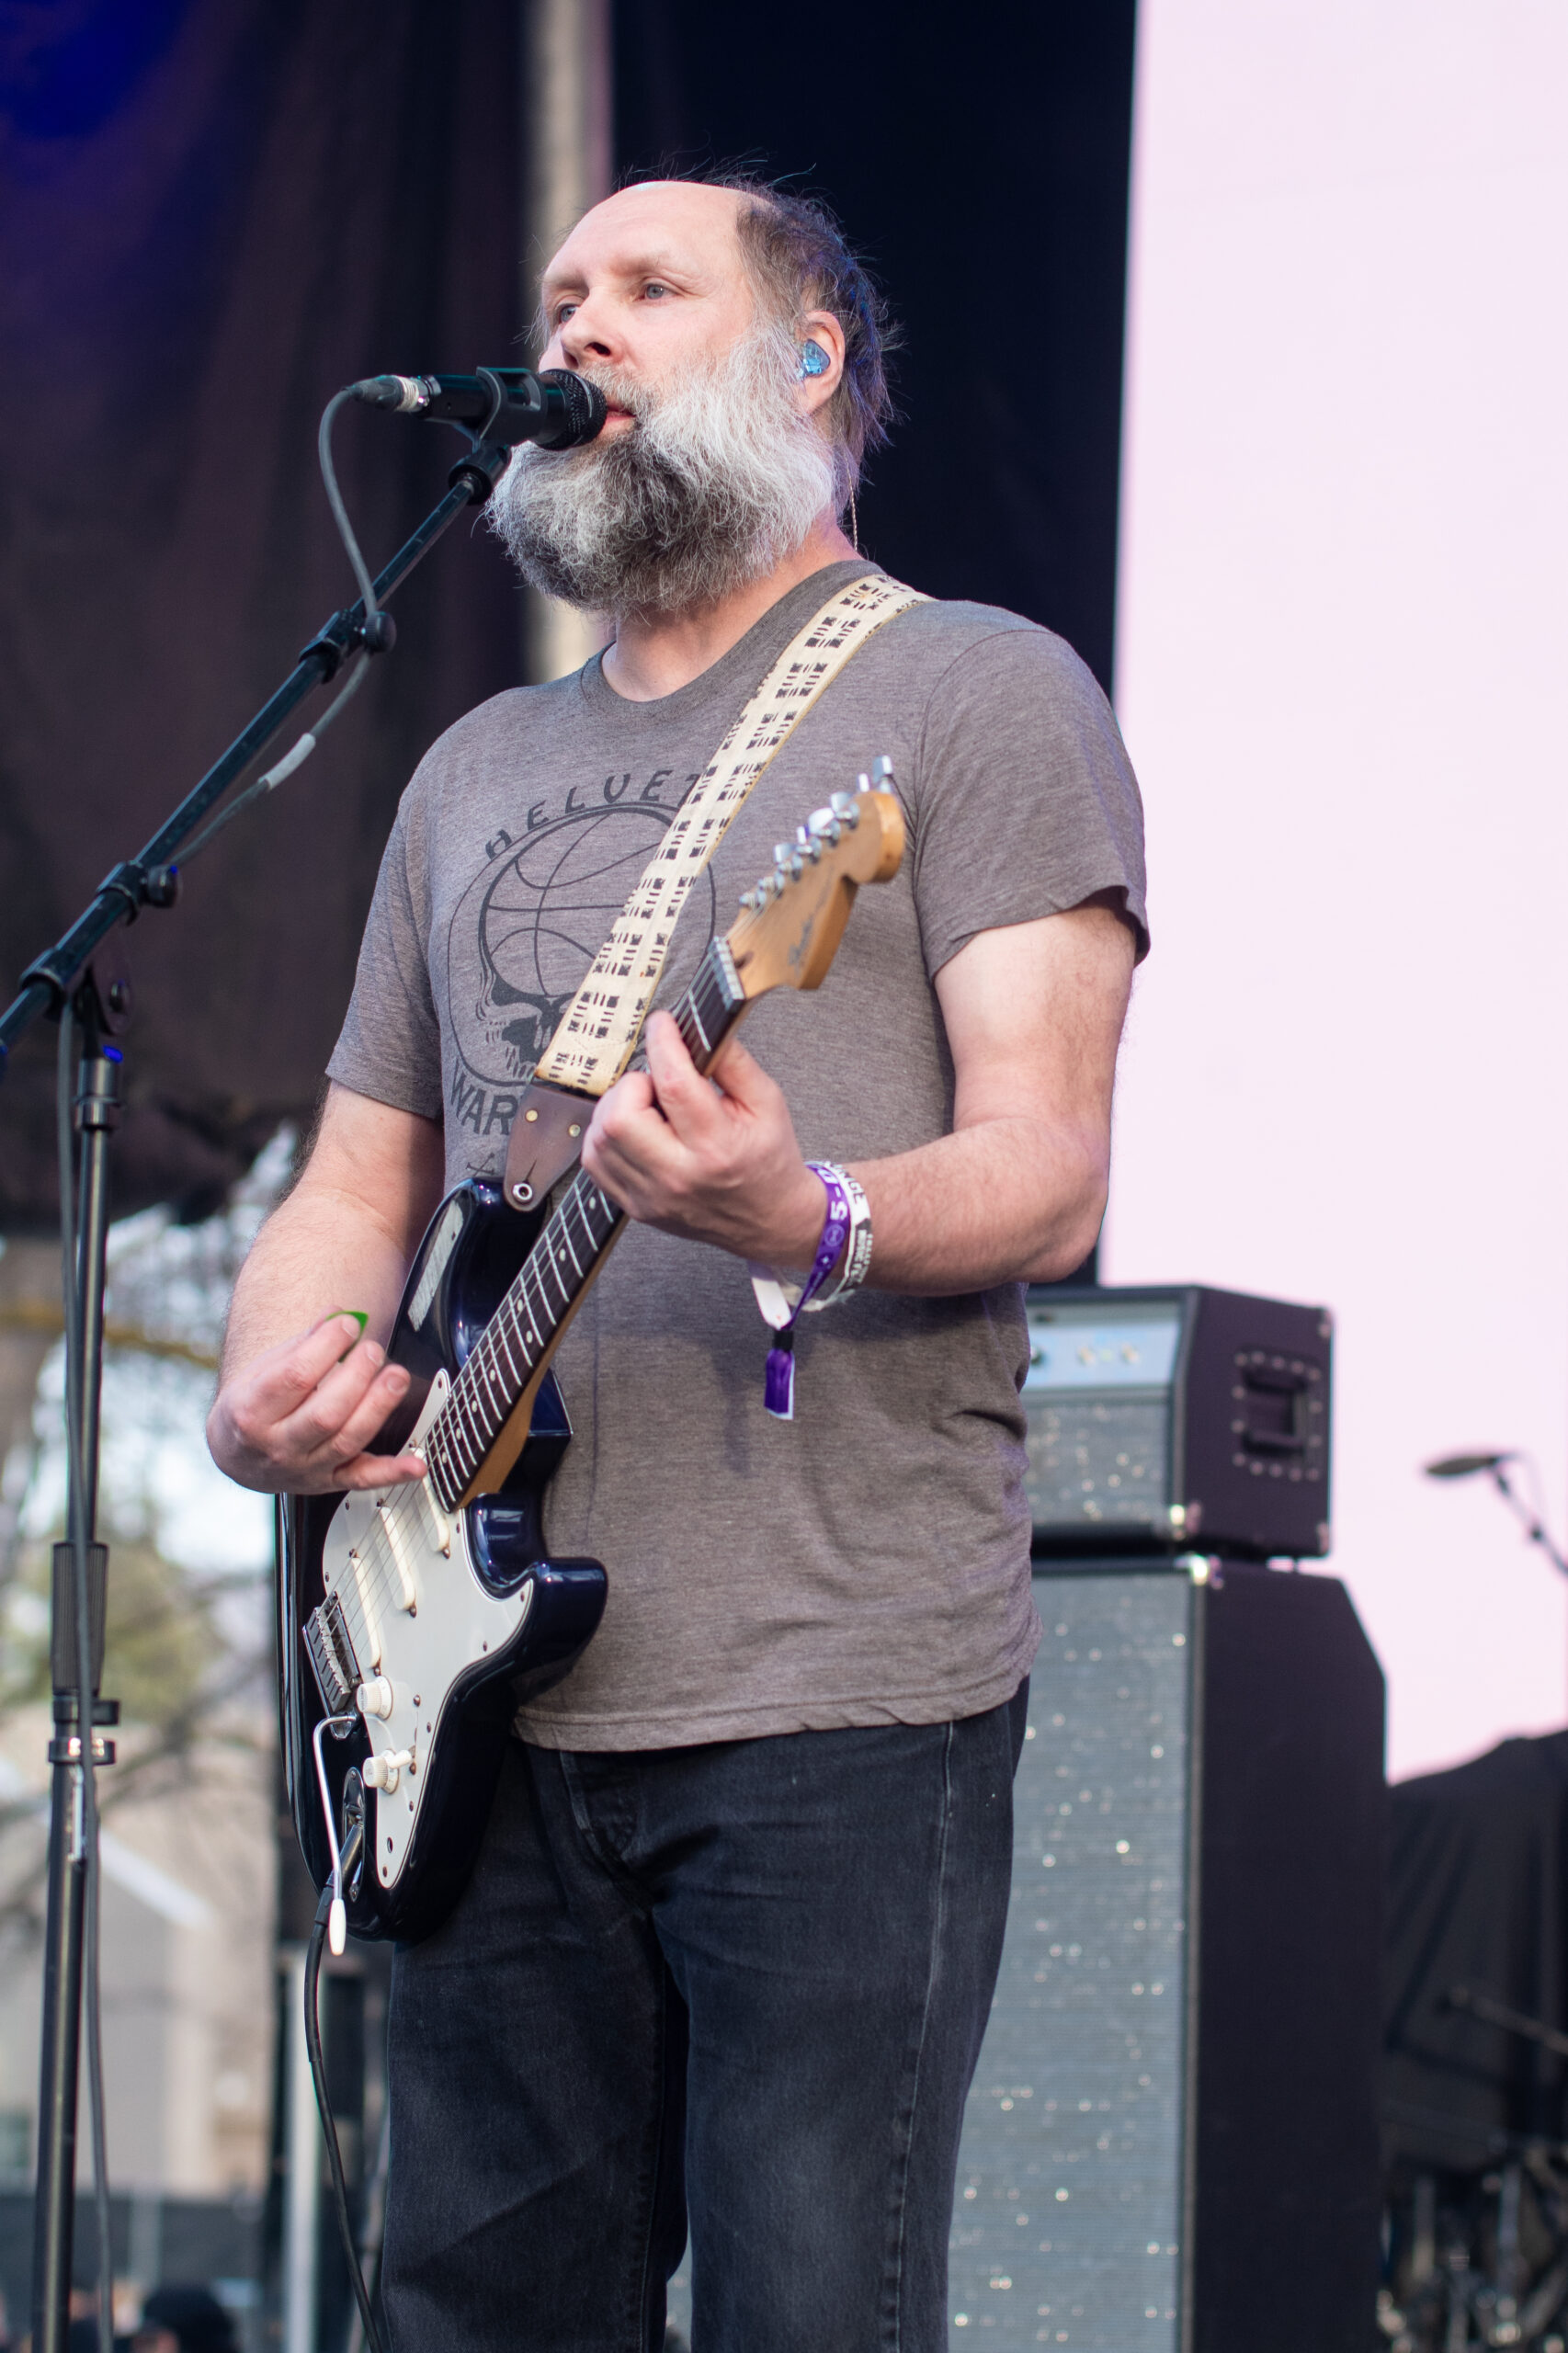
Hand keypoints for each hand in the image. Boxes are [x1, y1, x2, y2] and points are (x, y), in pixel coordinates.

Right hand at [206, 1311, 427, 1494]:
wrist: (239, 1456)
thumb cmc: (253, 1406)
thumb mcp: (263, 1370)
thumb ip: (302, 1344)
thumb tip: (338, 1316)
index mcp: (251, 1411)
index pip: (294, 1377)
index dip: (326, 1347)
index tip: (348, 1325)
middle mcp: (277, 1445)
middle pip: (325, 1414)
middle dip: (356, 1377)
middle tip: (373, 1350)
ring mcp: (304, 1468)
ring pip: (346, 1441)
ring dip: (378, 1408)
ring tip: (395, 1378)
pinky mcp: (328, 1482)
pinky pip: (363, 1480)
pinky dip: (392, 1472)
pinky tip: (416, 1463)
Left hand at [582, 1012, 826, 1263]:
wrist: (769, 1219)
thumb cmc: (768, 1161)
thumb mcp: (767, 1102)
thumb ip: (733, 1061)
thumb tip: (697, 1028)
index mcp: (718, 1147)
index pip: (674, 1084)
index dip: (663, 1043)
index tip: (663, 1024)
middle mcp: (679, 1176)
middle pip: (621, 1117)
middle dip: (633, 1084)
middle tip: (656, 1083)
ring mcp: (652, 1196)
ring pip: (600, 1138)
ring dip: (616, 1108)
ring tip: (647, 1107)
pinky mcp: (635, 1206)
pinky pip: (595, 1162)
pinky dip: (605, 1136)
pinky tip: (633, 1130)